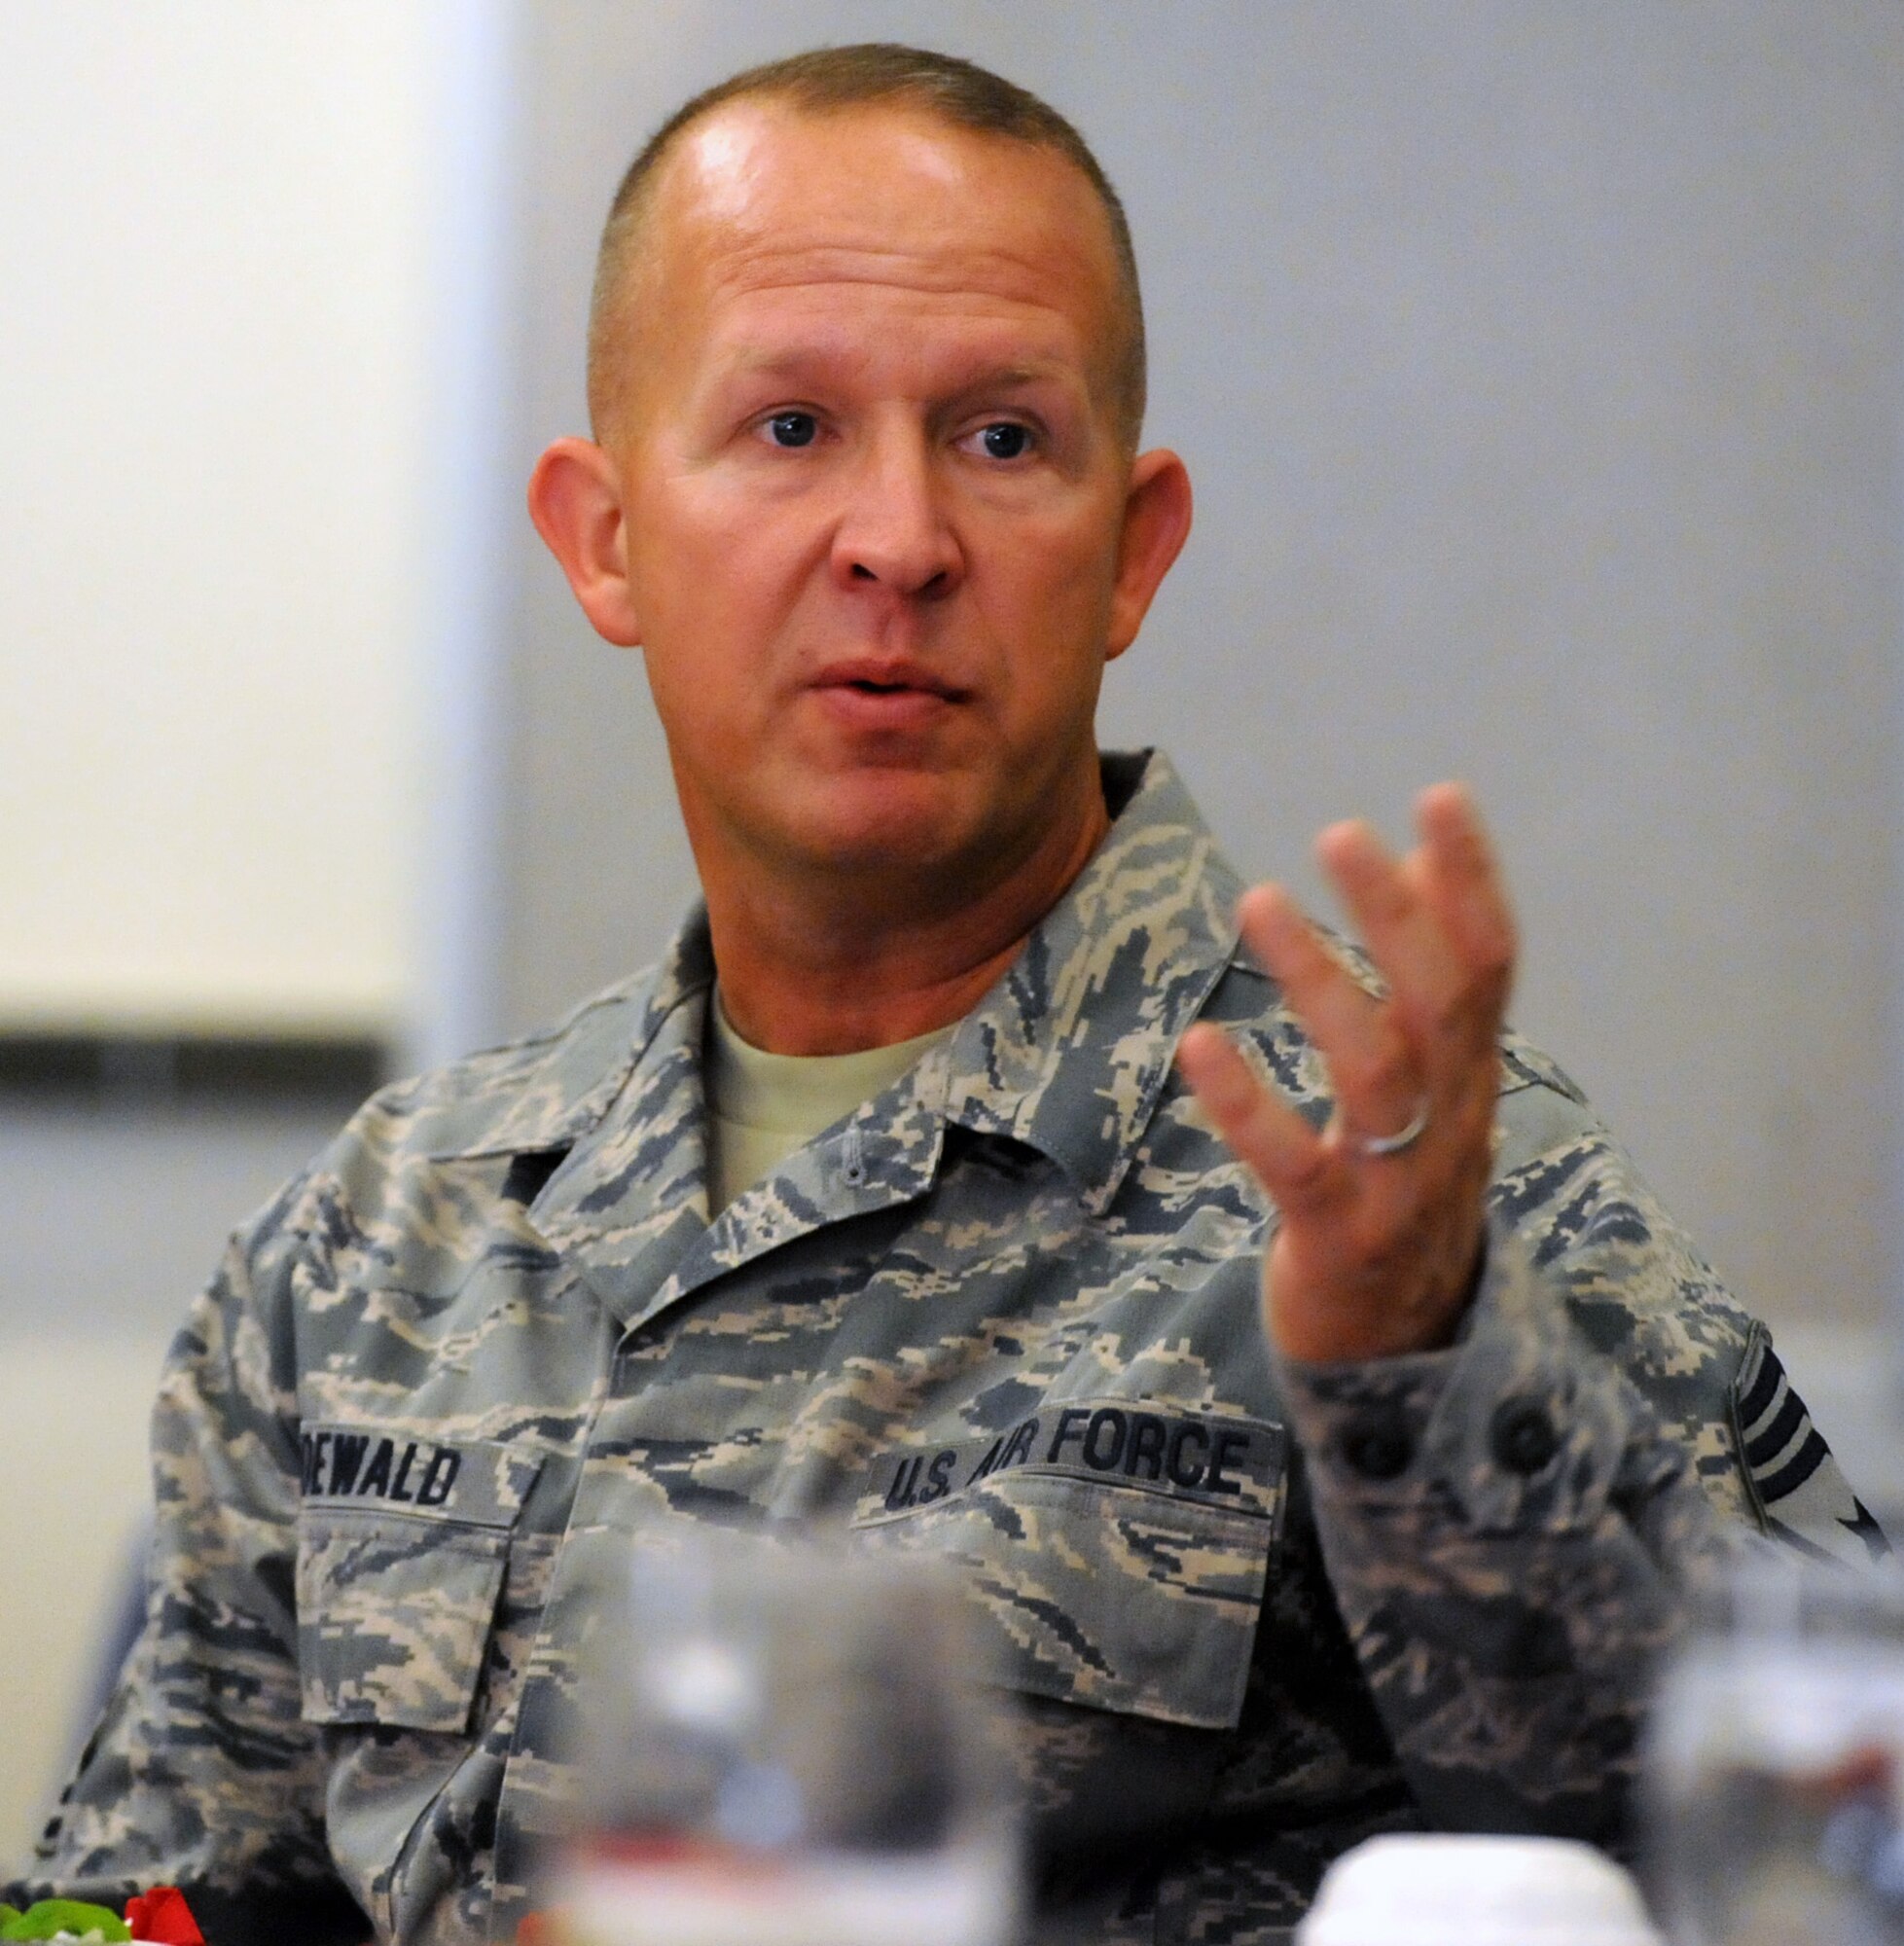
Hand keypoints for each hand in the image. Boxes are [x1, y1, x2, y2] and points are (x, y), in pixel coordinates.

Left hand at [1176, 784, 1515, 1361]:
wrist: (1402, 1352)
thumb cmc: (1401, 1193)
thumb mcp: (1430, 1094)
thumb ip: (1423, 993)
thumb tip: (1412, 869)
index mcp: (1470, 1079)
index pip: (1489, 966)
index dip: (1471, 881)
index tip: (1438, 796)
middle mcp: (1451, 1123)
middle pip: (1440, 1004)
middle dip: (1397, 914)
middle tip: (1340, 833)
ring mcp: (1399, 1186)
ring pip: (1377, 1071)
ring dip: (1322, 981)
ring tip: (1261, 900)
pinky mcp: (1337, 1238)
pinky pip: (1295, 1165)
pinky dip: (1247, 1105)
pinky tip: (1198, 1043)